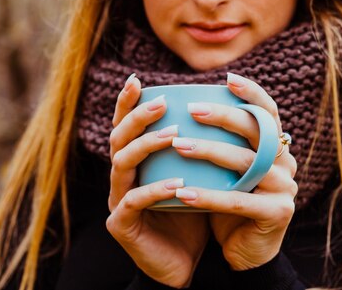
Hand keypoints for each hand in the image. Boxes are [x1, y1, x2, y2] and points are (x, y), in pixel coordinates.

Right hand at [105, 74, 209, 287]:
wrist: (186, 262)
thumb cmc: (193, 212)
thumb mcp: (198, 174)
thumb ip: (199, 146)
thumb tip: (225, 108)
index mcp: (135, 162)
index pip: (127, 125)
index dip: (128, 102)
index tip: (137, 79)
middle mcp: (121, 177)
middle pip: (118, 137)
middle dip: (138, 116)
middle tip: (161, 102)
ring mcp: (117, 200)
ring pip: (121, 163)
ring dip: (146, 145)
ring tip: (172, 134)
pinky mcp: (121, 224)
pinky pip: (134, 201)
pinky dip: (155, 190)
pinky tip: (177, 184)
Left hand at [172, 72, 297, 270]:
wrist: (245, 252)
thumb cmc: (229, 204)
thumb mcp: (226, 171)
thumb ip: (221, 143)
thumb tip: (186, 106)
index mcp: (277, 147)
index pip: (269, 112)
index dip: (252, 93)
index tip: (227, 79)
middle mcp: (286, 163)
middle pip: (258, 130)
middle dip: (224, 116)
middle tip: (192, 109)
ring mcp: (285, 188)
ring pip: (246, 162)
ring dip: (209, 152)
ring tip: (178, 145)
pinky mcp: (277, 213)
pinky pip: (239, 200)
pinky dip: (208, 196)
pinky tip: (182, 193)